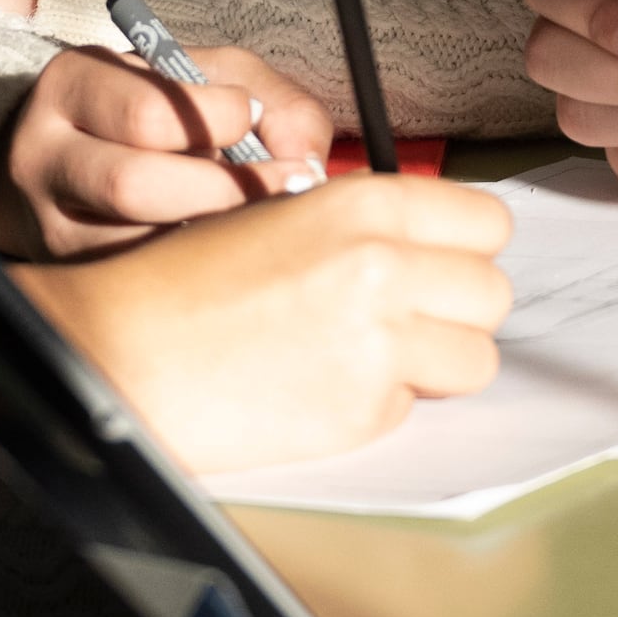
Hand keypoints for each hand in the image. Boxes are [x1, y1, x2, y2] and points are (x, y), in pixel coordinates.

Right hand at [0, 44, 335, 257]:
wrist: (69, 158)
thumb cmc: (156, 110)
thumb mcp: (210, 77)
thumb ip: (272, 99)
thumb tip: (305, 159)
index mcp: (74, 85)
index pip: (149, 113)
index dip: (222, 119)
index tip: (254, 119)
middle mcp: (43, 155)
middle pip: (134, 186)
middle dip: (226, 190)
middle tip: (280, 185)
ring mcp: (50, 224)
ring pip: (138, 246)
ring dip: (217, 236)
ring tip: (253, 218)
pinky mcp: (70, 274)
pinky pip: (142, 285)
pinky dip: (198, 272)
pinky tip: (222, 251)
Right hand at [16, 177, 511, 472]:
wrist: (125, 352)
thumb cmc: (186, 281)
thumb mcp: (282, 214)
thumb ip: (365, 225)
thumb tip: (430, 248)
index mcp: (366, 205)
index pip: (487, 222)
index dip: (463, 247)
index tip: (439, 262)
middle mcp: (386, 268)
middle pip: (492, 293)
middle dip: (456, 309)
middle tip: (408, 317)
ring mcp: (381, 344)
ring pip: (476, 358)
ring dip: (437, 361)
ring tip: (375, 356)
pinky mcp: (364, 411)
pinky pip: (416, 407)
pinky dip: (383, 403)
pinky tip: (326, 385)